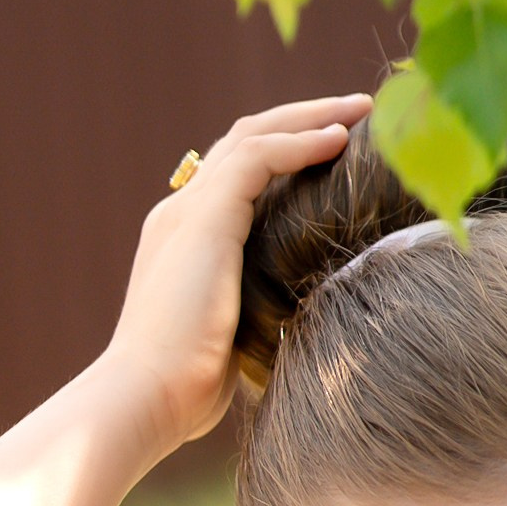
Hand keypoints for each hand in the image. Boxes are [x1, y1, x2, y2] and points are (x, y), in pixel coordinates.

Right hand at [101, 96, 371, 453]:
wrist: (145, 395)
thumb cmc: (189, 388)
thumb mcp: (235, 337)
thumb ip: (261, 313)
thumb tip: (308, 326)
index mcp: (188, 238)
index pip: (240, 176)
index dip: (288, 155)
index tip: (338, 151)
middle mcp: (183, 213)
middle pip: (246, 142)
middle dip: (302, 121)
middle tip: (357, 111)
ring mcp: (189, 211)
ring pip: (253, 137)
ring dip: (310, 118)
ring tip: (360, 110)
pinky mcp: (204, 219)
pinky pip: (258, 158)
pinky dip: (301, 143)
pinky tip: (340, 140)